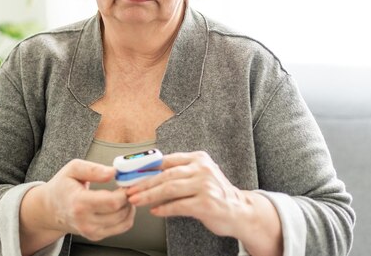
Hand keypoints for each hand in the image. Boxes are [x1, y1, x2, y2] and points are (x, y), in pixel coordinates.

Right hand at [37, 159, 135, 240]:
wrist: (50, 208)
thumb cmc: (62, 187)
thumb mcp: (73, 169)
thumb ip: (93, 169)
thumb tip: (113, 172)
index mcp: (79, 203)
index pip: (112, 202)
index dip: (124, 192)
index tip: (126, 182)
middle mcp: (85, 221)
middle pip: (120, 213)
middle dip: (128, 198)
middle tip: (126, 187)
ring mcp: (91, 231)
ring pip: (124, 222)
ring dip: (129, 207)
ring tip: (123, 195)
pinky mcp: (96, 235)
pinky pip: (121, 227)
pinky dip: (126, 216)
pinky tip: (120, 205)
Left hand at [125, 151, 248, 237]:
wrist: (240, 211)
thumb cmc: (216, 194)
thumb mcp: (199, 175)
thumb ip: (179, 173)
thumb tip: (147, 175)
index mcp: (198, 158)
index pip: (167, 160)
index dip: (146, 167)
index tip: (131, 174)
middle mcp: (202, 169)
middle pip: (166, 174)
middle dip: (144, 183)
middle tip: (129, 190)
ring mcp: (205, 186)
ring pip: (170, 188)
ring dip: (149, 195)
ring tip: (136, 200)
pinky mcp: (206, 204)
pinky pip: (179, 206)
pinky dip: (164, 209)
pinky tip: (155, 211)